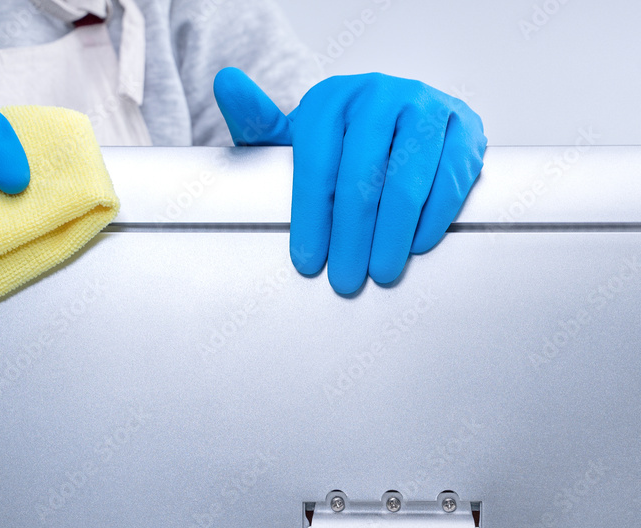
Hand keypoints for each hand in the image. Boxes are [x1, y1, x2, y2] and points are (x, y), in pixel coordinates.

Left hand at [214, 68, 486, 294]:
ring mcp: (427, 105)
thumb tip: (226, 82)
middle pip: (363, 176)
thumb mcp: (289, 138)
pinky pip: (452, 176)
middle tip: (346, 280)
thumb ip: (256, 121)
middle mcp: (381, 94)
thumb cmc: (334, 146)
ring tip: (382, 273)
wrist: (392, 128)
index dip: (312, 219)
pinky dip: (434, 217)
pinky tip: (417, 245)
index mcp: (332, 98)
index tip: (308, 263)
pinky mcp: (465, 125)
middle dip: (352, 237)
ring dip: (393, 234)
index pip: (318, 163)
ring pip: (409, 179)